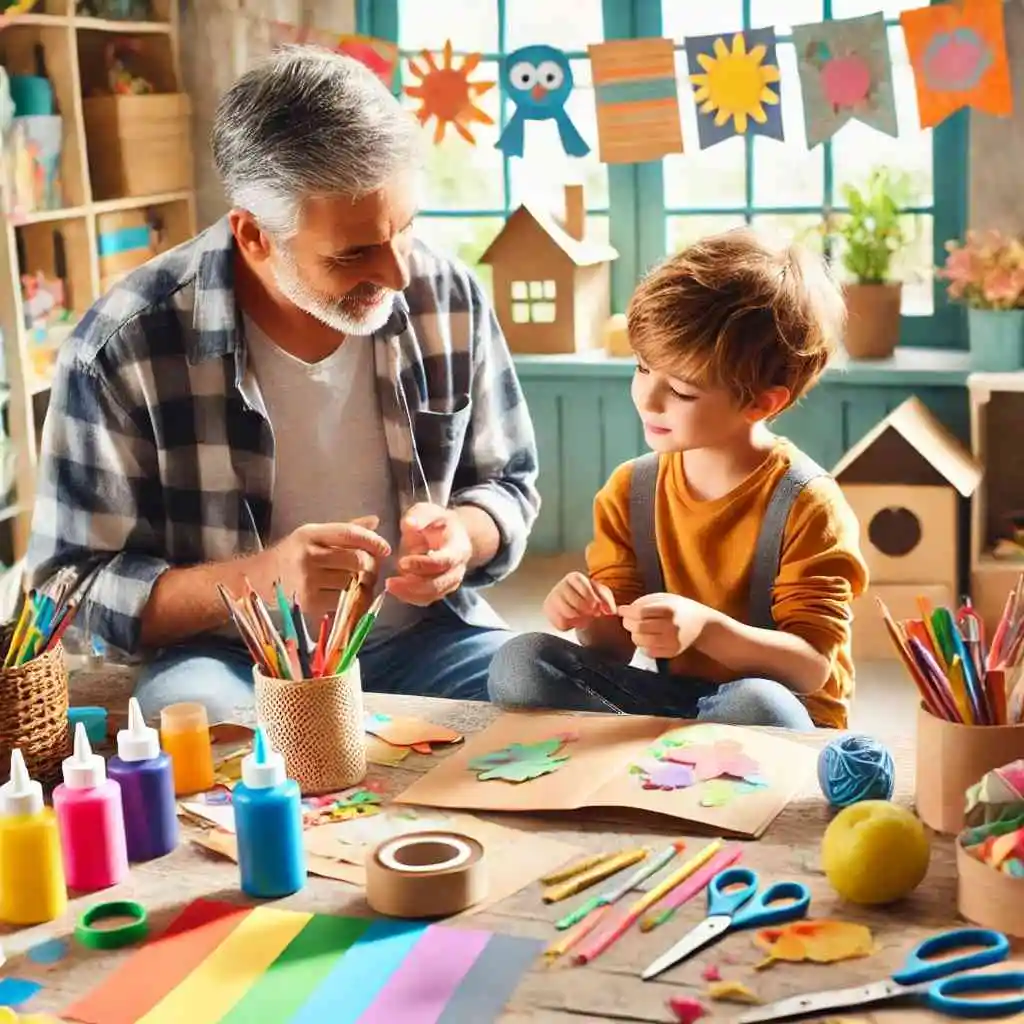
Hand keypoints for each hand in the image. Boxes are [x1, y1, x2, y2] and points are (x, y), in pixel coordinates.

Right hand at [271, 516, 390, 618]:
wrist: (260, 580)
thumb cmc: (292, 555)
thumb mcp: (313, 536)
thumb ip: (345, 530)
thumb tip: (375, 521)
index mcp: (310, 534)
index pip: (349, 534)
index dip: (372, 541)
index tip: (385, 548)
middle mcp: (308, 555)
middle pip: (356, 560)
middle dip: (370, 566)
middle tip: (370, 569)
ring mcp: (308, 580)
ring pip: (353, 582)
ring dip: (363, 585)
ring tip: (358, 582)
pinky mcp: (309, 603)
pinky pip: (344, 601)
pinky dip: (352, 600)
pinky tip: (348, 596)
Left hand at [385, 503, 471, 606]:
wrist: (450, 535)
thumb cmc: (437, 522)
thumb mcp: (429, 511)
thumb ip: (420, 516)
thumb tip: (409, 524)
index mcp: (458, 549)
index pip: (443, 562)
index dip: (422, 565)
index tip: (402, 562)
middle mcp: (458, 569)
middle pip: (438, 585)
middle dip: (413, 586)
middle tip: (390, 582)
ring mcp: (450, 582)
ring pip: (432, 595)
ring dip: (409, 594)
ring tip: (390, 585)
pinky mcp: (440, 590)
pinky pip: (426, 599)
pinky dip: (410, 597)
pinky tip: (396, 588)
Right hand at [543, 572, 616, 631]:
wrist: (576, 605)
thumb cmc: (590, 597)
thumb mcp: (601, 594)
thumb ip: (607, 600)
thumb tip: (610, 611)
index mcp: (574, 577)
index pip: (580, 584)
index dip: (589, 596)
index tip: (595, 604)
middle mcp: (560, 586)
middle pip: (573, 600)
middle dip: (585, 609)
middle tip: (592, 613)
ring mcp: (552, 598)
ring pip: (566, 612)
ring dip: (579, 618)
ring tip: (585, 618)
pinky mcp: (548, 611)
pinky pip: (560, 622)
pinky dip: (571, 625)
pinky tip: (575, 621)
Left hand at [618, 594, 713, 660]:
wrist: (702, 624)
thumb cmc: (679, 608)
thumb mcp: (665, 598)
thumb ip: (643, 602)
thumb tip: (622, 610)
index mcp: (669, 609)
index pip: (640, 613)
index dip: (627, 612)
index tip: (622, 610)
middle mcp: (671, 626)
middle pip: (638, 628)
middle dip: (628, 623)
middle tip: (628, 620)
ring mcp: (672, 641)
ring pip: (641, 641)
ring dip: (634, 635)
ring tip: (637, 628)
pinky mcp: (672, 653)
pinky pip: (648, 652)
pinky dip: (643, 645)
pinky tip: (647, 637)